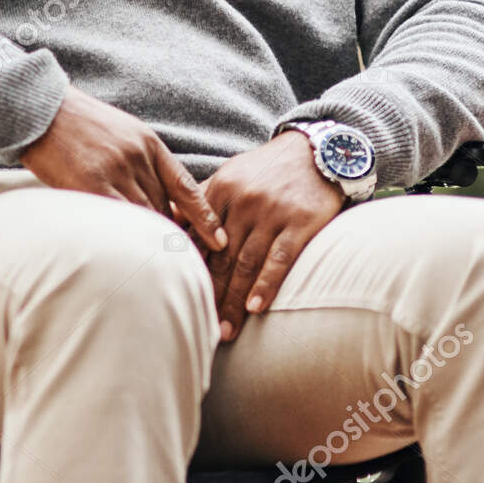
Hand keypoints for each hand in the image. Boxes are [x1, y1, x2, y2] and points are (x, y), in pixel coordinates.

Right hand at [17, 86, 226, 255]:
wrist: (42, 109)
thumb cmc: (81, 126)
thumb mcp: (123, 134)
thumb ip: (143, 164)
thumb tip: (160, 204)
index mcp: (150, 144)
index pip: (186, 187)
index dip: (205, 217)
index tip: (220, 241)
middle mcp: (138, 157)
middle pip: (165, 209)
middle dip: (173, 238)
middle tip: (186, 268)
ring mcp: (115, 170)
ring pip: (143, 217)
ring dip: (150, 243)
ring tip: (160, 272)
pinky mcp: (90, 184)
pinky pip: (115, 218)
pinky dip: (124, 239)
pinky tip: (128, 256)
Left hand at [199, 130, 344, 341]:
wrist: (316, 151)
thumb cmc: (267, 169)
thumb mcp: (231, 173)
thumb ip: (202, 197)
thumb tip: (167, 219)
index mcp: (222, 189)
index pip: (199, 237)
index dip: (189, 271)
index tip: (180, 299)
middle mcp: (245, 201)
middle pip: (221, 256)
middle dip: (210, 294)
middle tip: (202, 327)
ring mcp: (273, 212)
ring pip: (247, 263)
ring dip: (234, 300)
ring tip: (226, 331)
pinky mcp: (301, 222)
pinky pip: (280, 259)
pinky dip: (267, 285)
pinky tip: (255, 307)